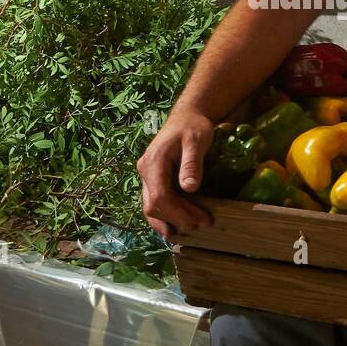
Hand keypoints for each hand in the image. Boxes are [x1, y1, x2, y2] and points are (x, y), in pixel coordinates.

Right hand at [135, 108, 213, 238]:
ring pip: (150, 207)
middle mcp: (145, 171)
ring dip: (169, 221)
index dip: (180, 212)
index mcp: (153, 162)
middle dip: (177, 219)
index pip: (161, 196)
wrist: (186, 117)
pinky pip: (154, 202)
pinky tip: (177, 226)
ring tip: (192, 228)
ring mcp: (147, 176)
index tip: (201, 220)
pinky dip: (164, 216)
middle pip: (154, 206)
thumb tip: (189, 188)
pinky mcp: (153, 180)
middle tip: (201, 225)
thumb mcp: (196, 140)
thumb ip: (192, 163)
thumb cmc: (193, 126)